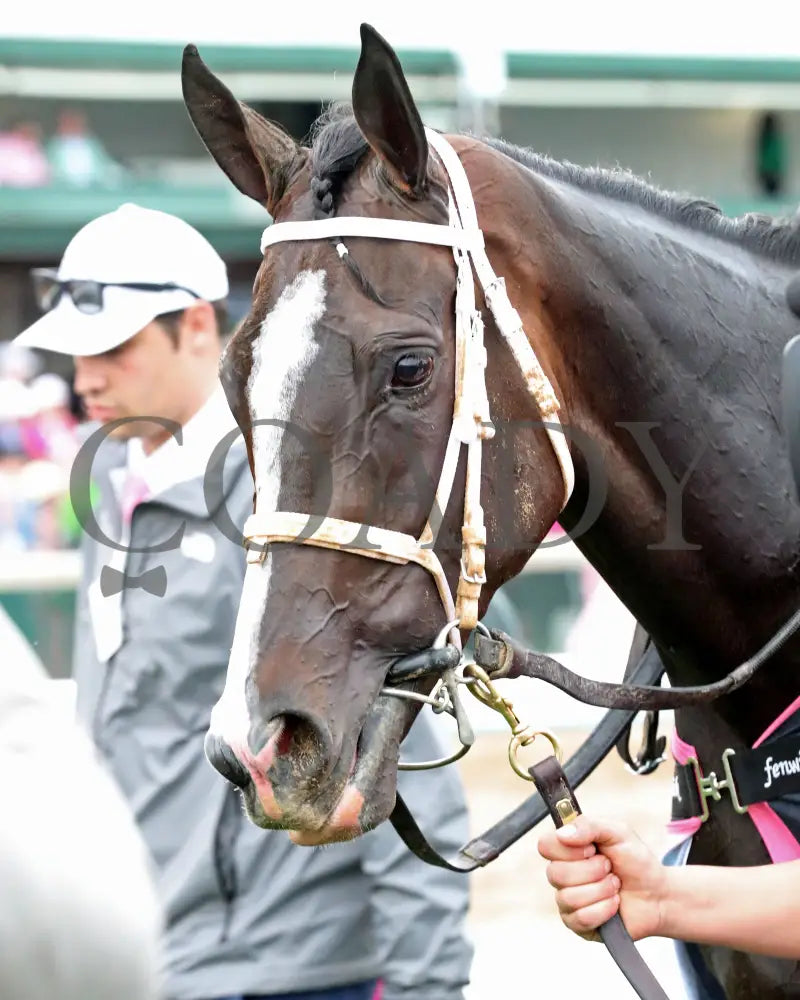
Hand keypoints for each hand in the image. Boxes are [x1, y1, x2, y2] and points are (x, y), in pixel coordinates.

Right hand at [537, 815, 667, 942]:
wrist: (658, 894)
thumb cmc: (636, 861)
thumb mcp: (618, 832)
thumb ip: (589, 825)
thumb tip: (562, 834)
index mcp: (567, 849)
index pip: (545, 846)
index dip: (568, 849)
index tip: (591, 848)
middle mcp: (562, 874)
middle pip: (555, 873)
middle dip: (592, 871)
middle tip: (609, 868)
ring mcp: (567, 901)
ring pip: (569, 897)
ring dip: (601, 890)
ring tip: (615, 886)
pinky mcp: (578, 924)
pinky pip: (580, 918)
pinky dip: (604, 910)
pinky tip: (614, 904)